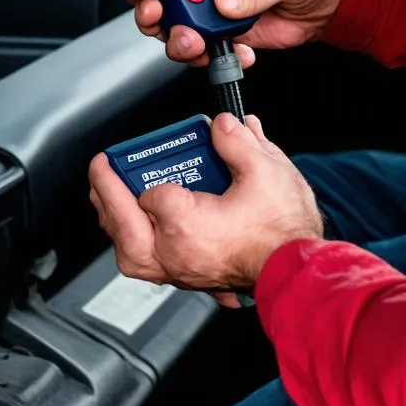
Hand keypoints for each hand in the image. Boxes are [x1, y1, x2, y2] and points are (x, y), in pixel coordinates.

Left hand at [88, 113, 323, 306]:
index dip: (157, 169)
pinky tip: (137, 228)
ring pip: (128, 252)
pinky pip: (147, 264)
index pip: (152, 192)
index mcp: (184, 227)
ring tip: (109, 196)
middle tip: (103, 168)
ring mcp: (179, 273)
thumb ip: (237, 140)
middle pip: (121, 225)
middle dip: (107, 194)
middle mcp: (173, 255)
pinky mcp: (190, 280)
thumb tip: (222, 124)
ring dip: (116, 222)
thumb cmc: (285, 232)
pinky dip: (135, 244)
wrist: (301, 271)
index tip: (166, 149)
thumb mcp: (265, 170)